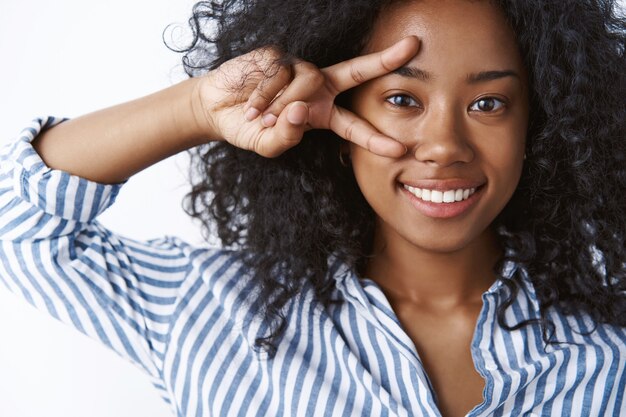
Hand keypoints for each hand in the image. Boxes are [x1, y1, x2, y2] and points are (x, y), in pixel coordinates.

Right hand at [194, 36, 419, 157]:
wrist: (216, 107)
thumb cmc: (248, 128)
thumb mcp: (268, 145)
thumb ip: (285, 137)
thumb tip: (298, 110)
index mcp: (322, 113)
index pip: (353, 125)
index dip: (375, 138)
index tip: (399, 149)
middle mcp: (317, 87)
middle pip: (356, 71)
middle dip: (384, 60)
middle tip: (412, 47)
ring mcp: (299, 69)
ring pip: (308, 80)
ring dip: (285, 104)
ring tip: (262, 118)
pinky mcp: (279, 55)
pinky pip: (281, 73)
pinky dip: (265, 94)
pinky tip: (252, 104)